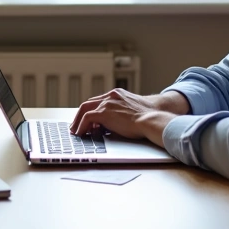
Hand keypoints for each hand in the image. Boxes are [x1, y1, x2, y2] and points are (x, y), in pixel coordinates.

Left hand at [70, 89, 184, 146]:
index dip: (91, 111)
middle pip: (88, 103)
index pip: (98, 101)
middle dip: (80, 115)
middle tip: (76, 125)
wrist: (152, 119)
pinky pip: (87, 118)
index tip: (87, 120)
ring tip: (76, 131)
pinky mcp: (104, 112)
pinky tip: (80, 133)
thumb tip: (113, 126)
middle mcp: (110, 96)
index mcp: (117, 95)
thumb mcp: (132, 112)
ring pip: (84, 109)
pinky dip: (81, 126)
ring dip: (78, 121)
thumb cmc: (148, 119)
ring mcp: (107, 103)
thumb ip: (121, 114)